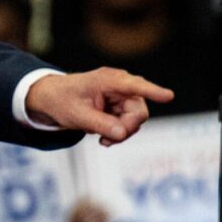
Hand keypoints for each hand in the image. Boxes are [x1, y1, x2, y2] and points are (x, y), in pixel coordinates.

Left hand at [25, 69, 172, 145]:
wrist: (52, 99)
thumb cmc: (62, 100)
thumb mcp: (76, 115)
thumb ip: (100, 124)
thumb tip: (122, 133)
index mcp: (108, 80)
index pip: (134, 86)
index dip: (152, 91)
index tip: (169, 96)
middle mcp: (120, 85)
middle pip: (139, 111)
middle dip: (127, 128)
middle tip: (106, 141)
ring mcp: (122, 96)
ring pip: (136, 120)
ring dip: (122, 133)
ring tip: (101, 139)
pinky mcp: (121, 107)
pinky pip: (129, 124)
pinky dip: (119, 134)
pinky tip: (104, 138)